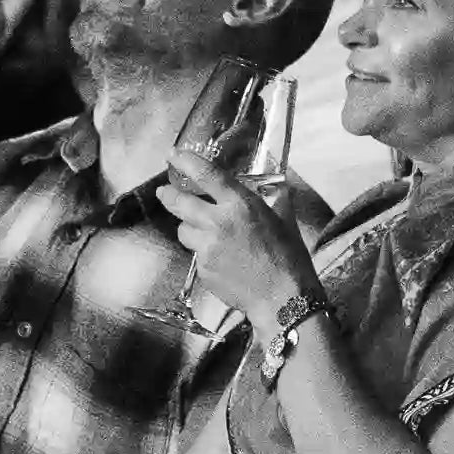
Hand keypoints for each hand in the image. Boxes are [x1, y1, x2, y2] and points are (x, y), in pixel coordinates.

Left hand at [155, 149, 314, 320]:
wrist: (281, 297)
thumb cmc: (289, 257)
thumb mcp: (284, 219)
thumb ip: (275, 199)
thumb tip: (276, 186)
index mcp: (240, 204)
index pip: (206, 174)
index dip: (185, 161)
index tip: (173, 156)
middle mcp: (218, 222)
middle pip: (179, 202)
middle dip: (168, 195)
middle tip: (165, 192)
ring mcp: (207, 247)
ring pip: (183, 230)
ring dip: (189, 228)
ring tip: (205, 234)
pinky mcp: (202, 269)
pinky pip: (195, 254)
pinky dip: (203, 253)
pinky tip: (221, 260)